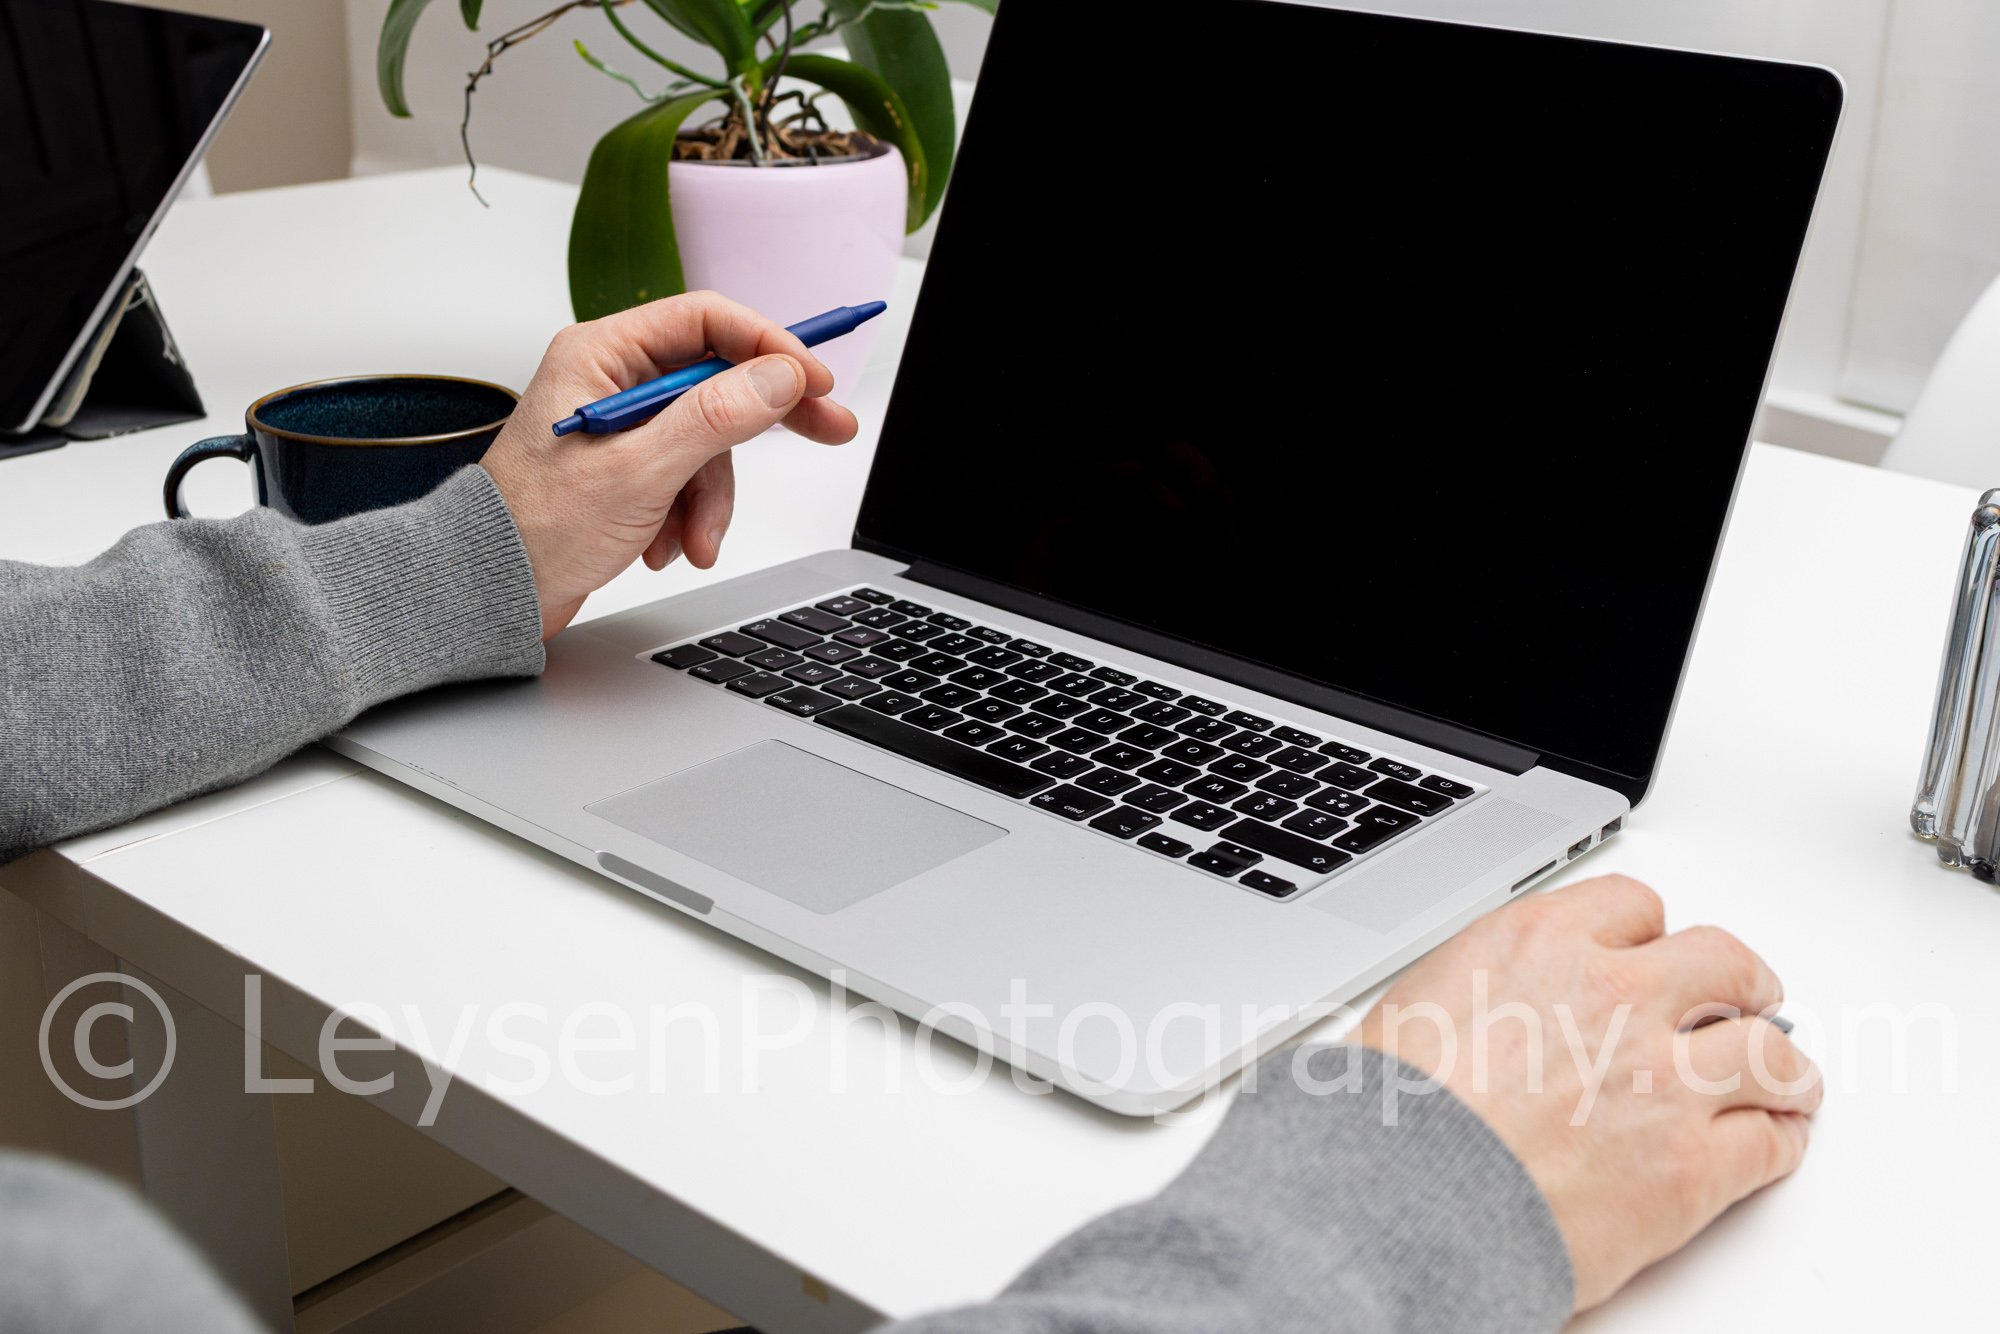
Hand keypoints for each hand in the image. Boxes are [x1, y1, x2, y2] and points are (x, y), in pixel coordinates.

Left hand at [480, 292, 859, 637]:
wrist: (491, 594)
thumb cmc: (534, 531)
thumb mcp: (640, 472)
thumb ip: (715, 418)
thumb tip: (777, 375)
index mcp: (601, 355)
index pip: (706, 320)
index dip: (768, 345)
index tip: (813, 378)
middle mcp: (610, 380)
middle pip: (717, 377)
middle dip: (765, 418)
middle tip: (827, 428)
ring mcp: (621, 425)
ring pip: (710, 439)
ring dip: (712, 495)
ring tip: (693, 538)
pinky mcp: (627, 467)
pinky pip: (689, 474)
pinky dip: (690, 513)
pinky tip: (667, 545)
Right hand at [1358, 875, 1820, 1310]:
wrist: (1398, 1196)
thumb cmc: (1390, 1114)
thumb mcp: (1419, 1002)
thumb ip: (1484, 986)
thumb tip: (1495, 1006)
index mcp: (1543, 942)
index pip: (1634, 907)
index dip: (1649, 936)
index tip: (1651, 955)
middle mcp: (1616, 994)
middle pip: (1724, 961)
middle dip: (1741, 983)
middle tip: (1746, 999)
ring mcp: (1665, 1078)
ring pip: (1770, 1052)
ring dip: (1783, 1066)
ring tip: (1786, 1080)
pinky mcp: (1692, 1165)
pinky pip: (1769, 1142)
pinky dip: (1778, 1142)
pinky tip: (1774, 1142)